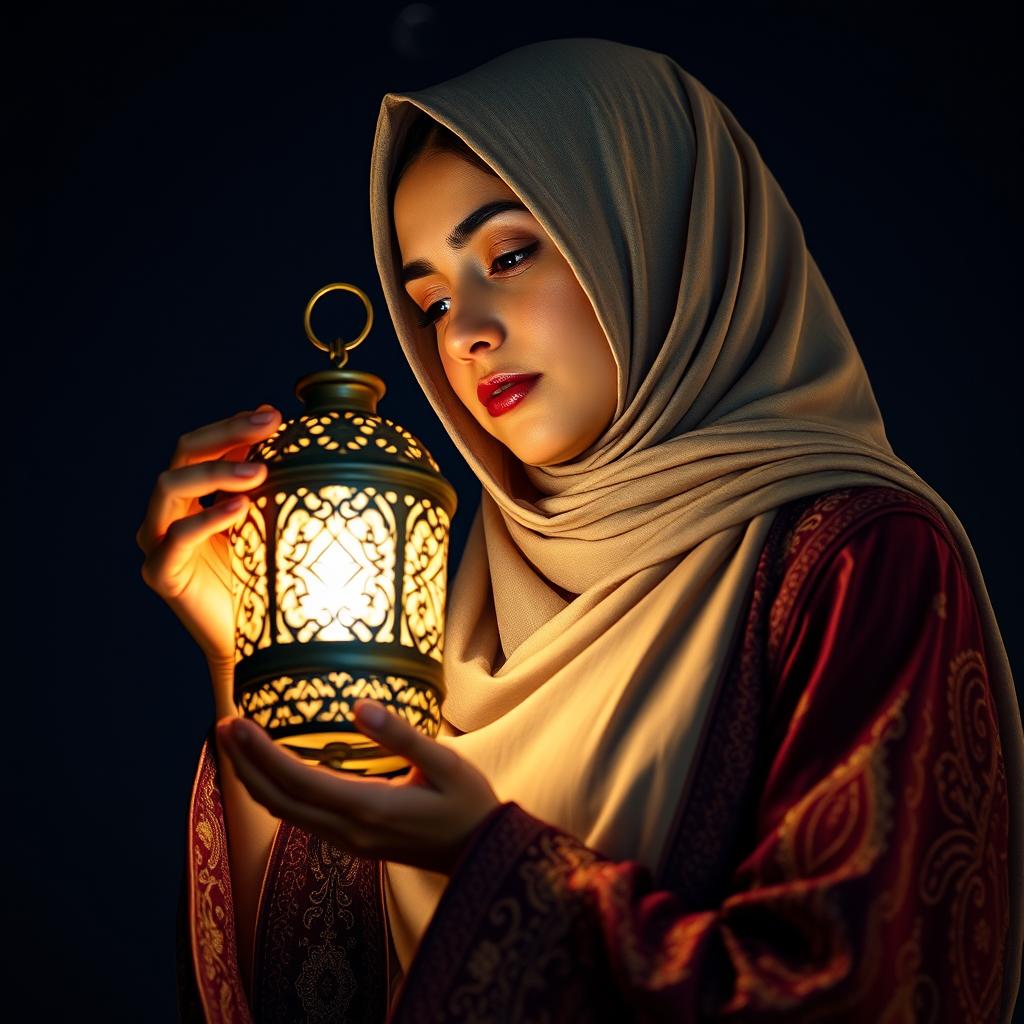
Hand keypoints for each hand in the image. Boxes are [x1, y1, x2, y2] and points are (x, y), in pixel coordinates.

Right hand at [135, 404, 281, 694]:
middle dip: (226, 434)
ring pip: (170, 487)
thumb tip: (284, 423)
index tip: (273, 415)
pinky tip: (239, 510)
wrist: (263, 648)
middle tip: (269, 425)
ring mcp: (159, 542)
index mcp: (195, 495)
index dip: (234, 426)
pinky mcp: (161, 574)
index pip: (203, 444)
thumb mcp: (274, 521)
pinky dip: (205, 521)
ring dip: (215, 472)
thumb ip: (272, 480)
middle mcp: (170, 512)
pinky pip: (174, 541)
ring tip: (258, 472)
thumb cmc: (271, 580)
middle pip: (184, 454)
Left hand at [216, 699, 501, 875]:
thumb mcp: (445, 763)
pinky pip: (301, 816)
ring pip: (285, 812)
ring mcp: (348, 841)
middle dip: (245, 764)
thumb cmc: (469, 804)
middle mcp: (349, 830)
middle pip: (279, 800)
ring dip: (256, 778)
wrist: (482, 855)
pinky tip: (272, 770)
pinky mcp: (352, 841)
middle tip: (224, 724)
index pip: (299, 780)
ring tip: (237, 743)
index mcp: (369, 808)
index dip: (261, 753)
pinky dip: (276, 791)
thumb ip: (402, 735)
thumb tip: (359, 704)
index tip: (237, 722)